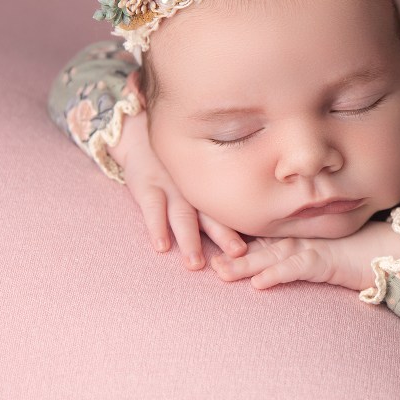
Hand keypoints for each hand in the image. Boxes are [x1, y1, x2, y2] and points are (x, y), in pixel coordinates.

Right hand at [109, 106, 247, 269]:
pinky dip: (156, 227)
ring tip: (195, 263)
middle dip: (224, 236)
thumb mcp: (200, 175)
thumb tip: (258, 217)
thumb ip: (221, 194)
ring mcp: (170, 186)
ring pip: (183, 215)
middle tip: (237, 255)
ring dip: (190, 239)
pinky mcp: (146, 185)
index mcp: (209, 189)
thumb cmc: (176, 166)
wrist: (140, 136)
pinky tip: (161, 245)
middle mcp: (193, 189)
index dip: (243, 226)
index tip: (258, 245)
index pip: (230, 210)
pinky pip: (151, 208)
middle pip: (212, 214)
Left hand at [209, 221, 399, 291]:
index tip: (208, 250)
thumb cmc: (357, 254)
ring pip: (270, 256)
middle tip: (203, 263)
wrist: (390, 252)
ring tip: (220, 273)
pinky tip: (259, 283)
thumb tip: (272, 270)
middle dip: (229, 255)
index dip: (234, 243)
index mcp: (295, 239)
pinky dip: (277, 274)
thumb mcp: (321, 257)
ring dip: (244, 266)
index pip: (259, 239)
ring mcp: (311, 248)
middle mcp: (299, 240)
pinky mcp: (325, 261)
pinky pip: (297, 269)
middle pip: (257, 246)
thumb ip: (299, 259)